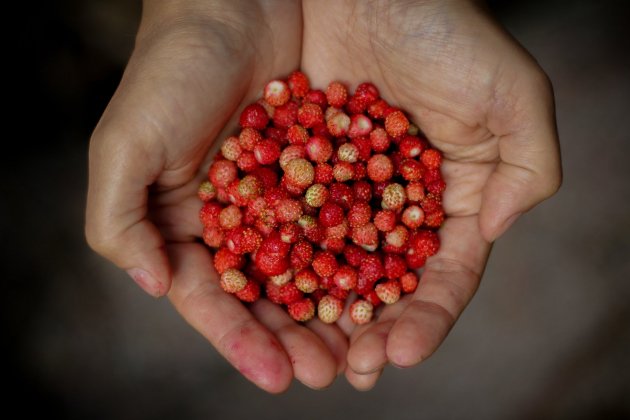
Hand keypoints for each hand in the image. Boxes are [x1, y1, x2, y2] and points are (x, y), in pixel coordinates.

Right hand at [86, 0, 347, 391]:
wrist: (235, 2)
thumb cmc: (169, 70)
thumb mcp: (125, 145)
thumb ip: (120, 222)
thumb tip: (154, 289)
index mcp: (189, 227)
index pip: (216, 300)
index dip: (242, 341)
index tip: (276, 377)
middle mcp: (242, 221)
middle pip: (272, 295)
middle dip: (298, 338)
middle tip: (330, 372)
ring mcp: (289, 197)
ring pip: (317, 267)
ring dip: (337, 311)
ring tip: (364, 349)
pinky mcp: (331, 169)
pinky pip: (352, 220)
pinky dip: (366, 255)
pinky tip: (387, 285)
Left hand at [301, 0, 560, 388]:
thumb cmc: (446, 30)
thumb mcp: (512, 93)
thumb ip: (530, 166)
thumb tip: (499, 228)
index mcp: (451, 199)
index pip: (444, 275)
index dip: (426, 318)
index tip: (400, 351)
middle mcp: (396, 204)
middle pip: (384, 283)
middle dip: (369, 330)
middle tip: (350, 369)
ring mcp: (344, 191)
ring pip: (331, 266)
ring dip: (320, 314)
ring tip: (306, 356)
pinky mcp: (297, 170)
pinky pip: (284, 224)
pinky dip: (277, 261)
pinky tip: (264, 296)